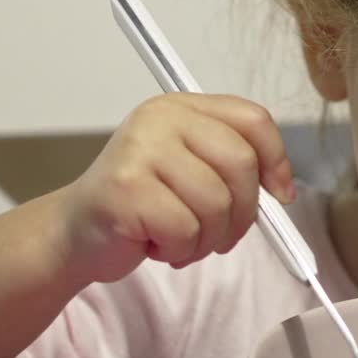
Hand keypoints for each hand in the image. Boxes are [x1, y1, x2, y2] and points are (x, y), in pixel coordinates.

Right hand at [59, 93, 293, 283]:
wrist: (75, 233)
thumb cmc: (142, 205)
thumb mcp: (191, 171)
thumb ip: (232, 165)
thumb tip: (282, 190)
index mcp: (182, 107)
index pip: (253, 119)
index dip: (277, 160)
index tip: (280, 195)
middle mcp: (160, 119)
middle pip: (241, 163)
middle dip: (243, 213)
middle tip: (222, 234)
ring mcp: (140, 149)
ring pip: (217, 203)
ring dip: (208, 238)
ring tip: (181, 239)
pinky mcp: (126, 188)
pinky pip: (186, 229)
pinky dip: (180, 249)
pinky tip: (157, 244)